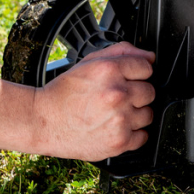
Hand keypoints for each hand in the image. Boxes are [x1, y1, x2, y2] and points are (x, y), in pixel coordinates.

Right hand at [32, 42, 154, 160]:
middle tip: (116, 99)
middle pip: (150, 92)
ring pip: (148, 114)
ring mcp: (120, 119)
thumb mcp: (88, 63)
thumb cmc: (64, 93)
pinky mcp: (119, 141)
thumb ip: (121, 53)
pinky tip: (114, 128)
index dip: (136, 74)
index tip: (126, 80)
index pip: (146, 67)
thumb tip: (149, 56)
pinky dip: (132, 134)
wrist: (43, 122)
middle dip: (136, 94)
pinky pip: (143, 136)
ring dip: (135, 115)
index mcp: (110, 71)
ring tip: (113, 114)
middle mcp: (117, 94)